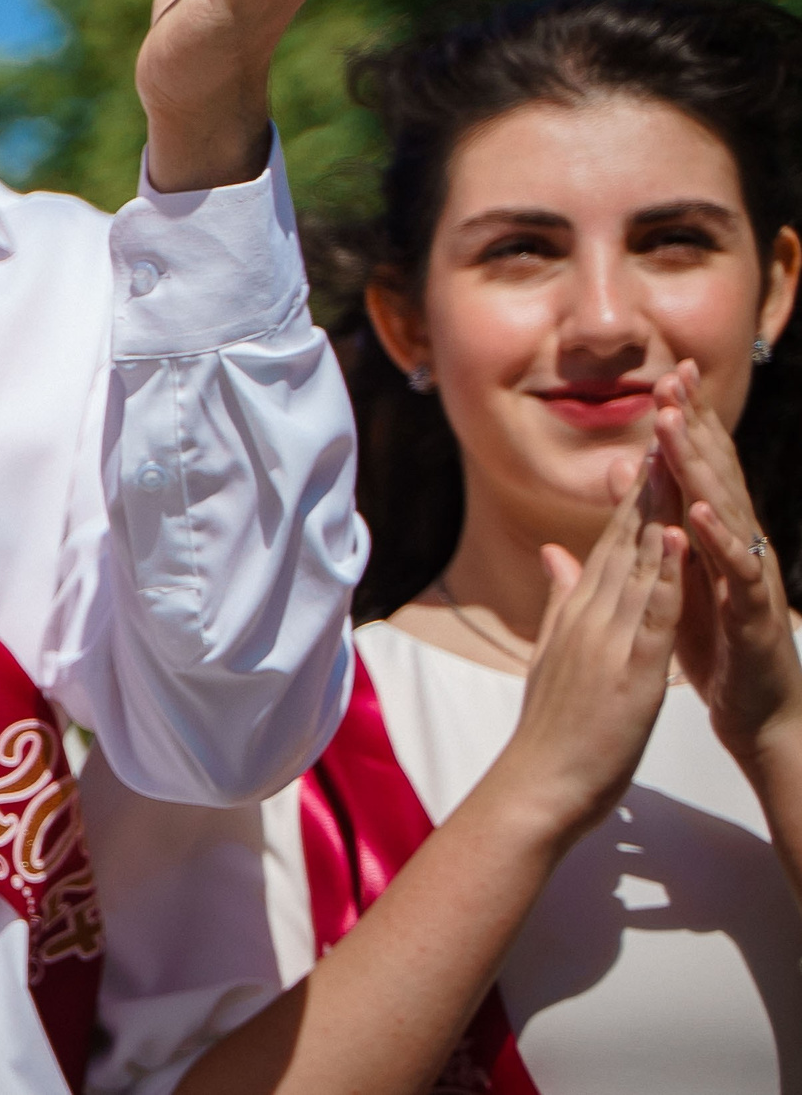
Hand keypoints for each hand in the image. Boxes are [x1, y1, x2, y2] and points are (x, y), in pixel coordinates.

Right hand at [486, 456, 684, 845]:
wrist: (537, 783)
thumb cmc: (552, 728)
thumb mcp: (556, 652)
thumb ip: (558, 597)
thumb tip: (554, 552)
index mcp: (578, 612)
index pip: (609, 541)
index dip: (631, 494)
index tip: (647, 450)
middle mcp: (590, 615)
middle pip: (623, 538)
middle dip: (646, 483)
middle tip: (660, 429)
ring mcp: (607, 638)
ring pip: (639, 563)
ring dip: (657, 509)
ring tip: (672, 459)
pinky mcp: (630, 668)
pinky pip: (653, 613)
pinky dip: (666, 572)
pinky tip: (676, 536)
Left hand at [651, 361, 801, 769]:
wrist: (756, 712)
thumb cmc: (714, 640)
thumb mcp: (674, 572)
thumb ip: (652, 522)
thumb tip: (624, 471)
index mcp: (715, 536)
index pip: (699, 469)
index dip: (686, 423)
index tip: (666, 373)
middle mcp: (739, 547)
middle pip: (717, 475)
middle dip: (696, 425)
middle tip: (675, 374)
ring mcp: (749, 577)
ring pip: (727, 511)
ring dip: (700, 466)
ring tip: (674, 424)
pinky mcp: (752, 614)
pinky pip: (737, 571)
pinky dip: (718, 540)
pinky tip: (699, 512)